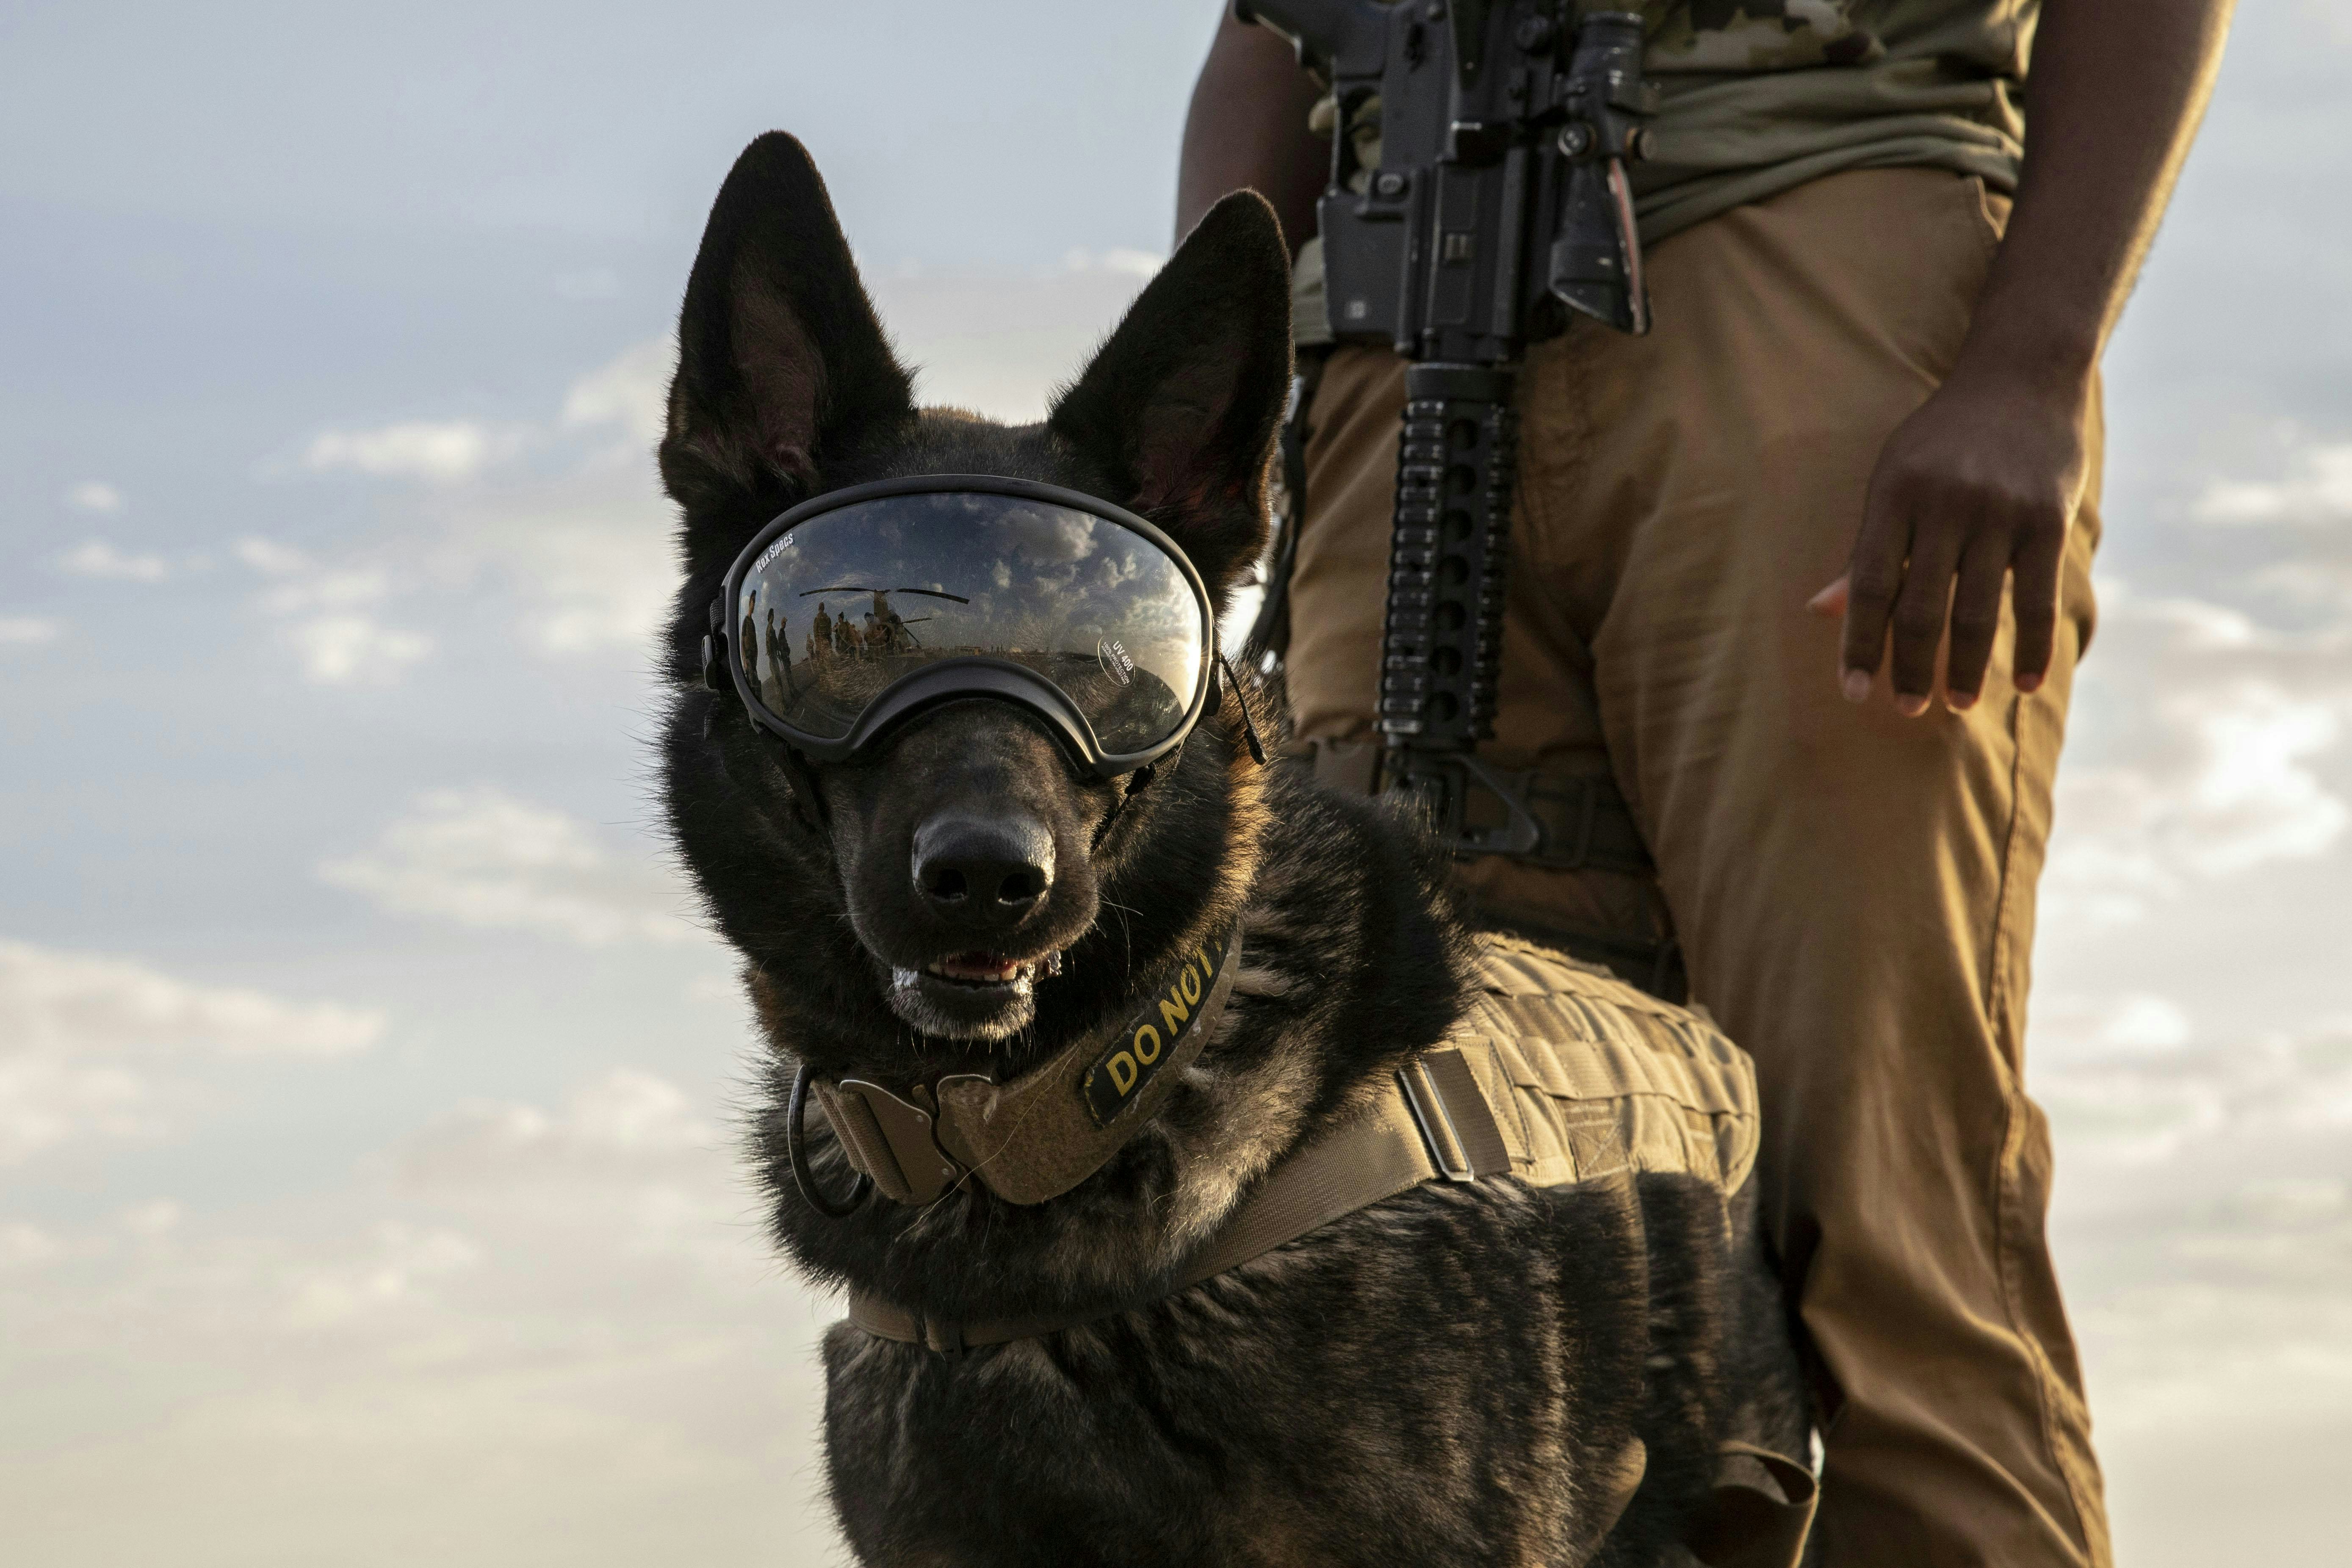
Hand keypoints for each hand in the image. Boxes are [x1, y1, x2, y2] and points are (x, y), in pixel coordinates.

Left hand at [1810, 362, 2091, 714]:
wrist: (2021, 377)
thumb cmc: (1942, 440)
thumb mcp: (1892, 480)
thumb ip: (1865, 550)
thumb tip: (1818, 611)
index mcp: (1894, 495)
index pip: (1869, 586)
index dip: (1859, 643)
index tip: (1852, 691)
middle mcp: (1945, 504)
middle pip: (1921, 607)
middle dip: (1910, 667)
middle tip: (1906, 710)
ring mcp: (1999, 512)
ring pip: (1977, 611)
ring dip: (1965, 668)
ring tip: (1956, 705)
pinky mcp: (2048, 519)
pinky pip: (2037, 598)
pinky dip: (2030, 648)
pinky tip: (2022, 684)